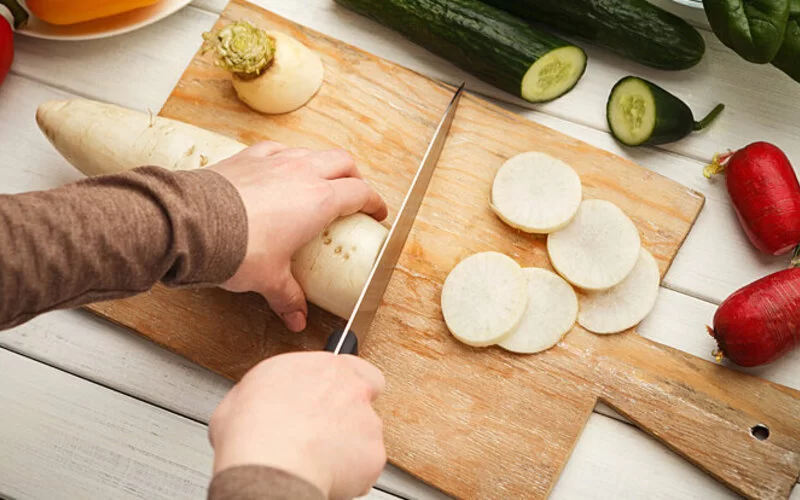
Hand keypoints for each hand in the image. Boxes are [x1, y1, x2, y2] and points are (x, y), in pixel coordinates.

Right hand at [208, 352, 386, 499]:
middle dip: (352, 408)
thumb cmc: (254, 431)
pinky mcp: (373, 454)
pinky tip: (325, 474)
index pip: (348, 364)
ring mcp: (367, 421)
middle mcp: (351, 388)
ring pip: (366, 431)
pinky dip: (352, 472)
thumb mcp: (248, 390)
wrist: (271, 467)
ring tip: (317, 457)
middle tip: (328, 426)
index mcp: (323, 367)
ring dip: (348, 443)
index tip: (327, 394)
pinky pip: (366, 463)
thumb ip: (272, 387)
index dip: (339, 382)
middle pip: (366, 392)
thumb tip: (263, 398)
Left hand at [211, 142, 387, 331]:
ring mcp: (275, 160)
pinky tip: (280, 167)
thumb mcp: (269, 278)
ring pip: (312, 152)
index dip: (373, 202)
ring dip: (322, 164)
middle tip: (354, 192)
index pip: (360, 193)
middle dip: (354, 176)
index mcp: (319, 200)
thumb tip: (296, 318)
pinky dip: (287, 157)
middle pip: (343, 162)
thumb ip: (287, 297)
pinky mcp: (248, 156)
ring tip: (320, 180)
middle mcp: (302, 173)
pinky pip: (278, 149)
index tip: (376, 212)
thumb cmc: (236, 248)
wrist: (193, 224)